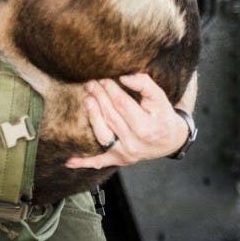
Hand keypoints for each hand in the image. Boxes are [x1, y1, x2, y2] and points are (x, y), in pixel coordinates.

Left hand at [65, 73, 190, 169]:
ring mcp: (125, 154)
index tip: (104, 78)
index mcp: (146, 128)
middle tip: (91, 83)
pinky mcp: (118, 160)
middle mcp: (134, 144)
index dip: (111, 90)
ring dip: (92, 116)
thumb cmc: (163, 116)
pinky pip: (99, 162)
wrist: (171, 141)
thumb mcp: (160, 97)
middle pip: (111, 117)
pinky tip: (68, 161)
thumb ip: (144, 84)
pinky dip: (83, 162)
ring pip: (102, 135)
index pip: (122, 104)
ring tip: (87, 99)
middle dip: (99, 97)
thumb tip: (123, 77)